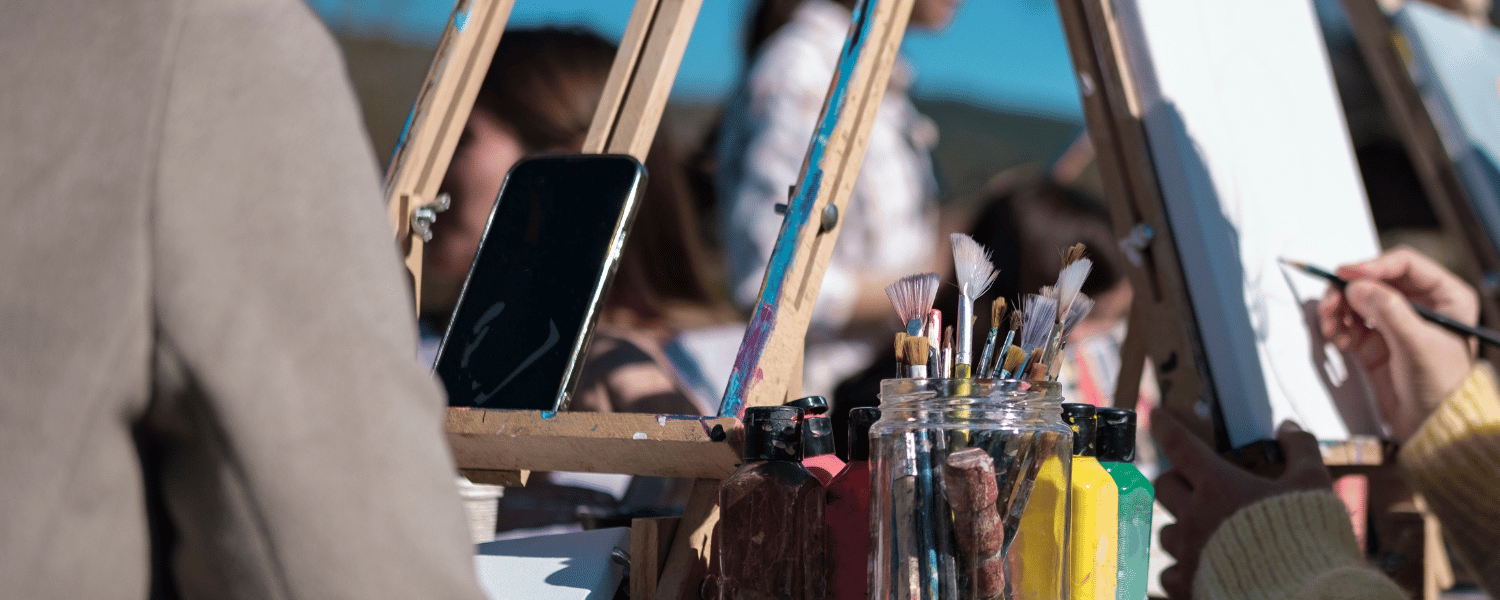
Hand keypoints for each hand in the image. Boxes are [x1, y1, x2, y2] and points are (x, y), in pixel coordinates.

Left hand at [1153, 413, 1332, 598]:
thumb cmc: (1308, 538)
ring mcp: (1188, 552)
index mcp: (1220, 486)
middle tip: (1190, 484)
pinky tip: (1197, 568)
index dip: (1165, 426)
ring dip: (1180, 527)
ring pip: (1164, 531)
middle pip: (1162, 486)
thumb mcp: (1314, 486)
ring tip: (1201, 531)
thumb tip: (1288, 426)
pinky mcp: (1189, 586)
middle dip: (1174, 480)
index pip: (1180, 446)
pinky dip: (1179, 568)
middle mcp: (1195, 516)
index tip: (1155, 416)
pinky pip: (1168, 573)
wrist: (1303, 593)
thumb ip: (1301, 450)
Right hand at [1317, 246, 1475, 441]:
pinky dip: (1339, 327)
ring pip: (1357, 299)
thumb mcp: (1417, 344)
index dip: (1372, 265)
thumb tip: (1356, 286)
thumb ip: (1387, 311)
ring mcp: (1395, 322)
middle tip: (1330, 304)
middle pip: (1373, 279)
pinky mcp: (1376, 340)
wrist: (1431, 426)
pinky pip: (1349, 322)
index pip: (1404, 264)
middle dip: (1347, 290)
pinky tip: (1339, 341)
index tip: (1346, 274)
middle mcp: (1420, 304)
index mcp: (1445, 296)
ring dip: (1338, 309)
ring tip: (1331, 326)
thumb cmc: (1440, 386)